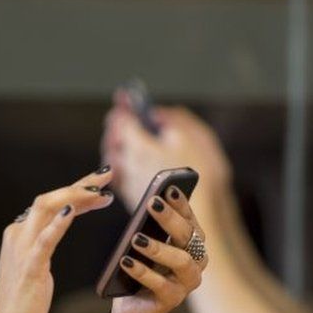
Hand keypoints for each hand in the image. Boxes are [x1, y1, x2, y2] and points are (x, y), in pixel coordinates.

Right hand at [0, 168, 114, 312]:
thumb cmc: (26, 300)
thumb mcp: (39, 261)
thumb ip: (47, 238)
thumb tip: (63, 218)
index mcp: (21, 232)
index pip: (52, 201)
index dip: (78, 190)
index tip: (102, 186)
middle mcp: (19, 233)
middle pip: (50, 197)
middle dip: (81, 184)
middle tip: (108, 175)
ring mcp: (23, 248)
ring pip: (46, 208)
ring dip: (74, 195)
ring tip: (100, 191)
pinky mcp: (29, 267)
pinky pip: (44, 240)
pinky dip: (58, 223)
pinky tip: (72, 212)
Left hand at [101, 91, 231, 211]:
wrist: (199, 215)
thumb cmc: (198, 177)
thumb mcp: (191, 138)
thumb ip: (172, 120)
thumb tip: (157, 113)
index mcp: (139, 147)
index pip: (123, 120)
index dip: (124, 107)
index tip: (125, 97)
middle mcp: (128, 165)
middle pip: (114, 139)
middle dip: (117, 125)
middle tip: (123, 114)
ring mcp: (127, 183)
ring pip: (114, 157)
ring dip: (117, 143)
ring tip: (124, 136)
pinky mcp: (131, 198)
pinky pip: (119, 174)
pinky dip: (121, 161)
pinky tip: (129, 161)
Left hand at [108, 185, 208, 312]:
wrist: (135, 307)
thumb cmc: (143, 267)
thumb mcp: (146, 242)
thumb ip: (151, 225)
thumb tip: (148, 200)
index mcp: (192, 243)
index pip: (190, 218)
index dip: (181, 203)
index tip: (168, 188)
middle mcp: (196, 261)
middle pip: (187, 236)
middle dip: (169, 218)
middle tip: (151, 203)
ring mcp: (187, 282)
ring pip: (181, 261)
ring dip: (158, 247)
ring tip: (136, 238)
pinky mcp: (173, 300)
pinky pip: (160, 285)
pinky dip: (142, 272)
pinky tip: (126, 261)